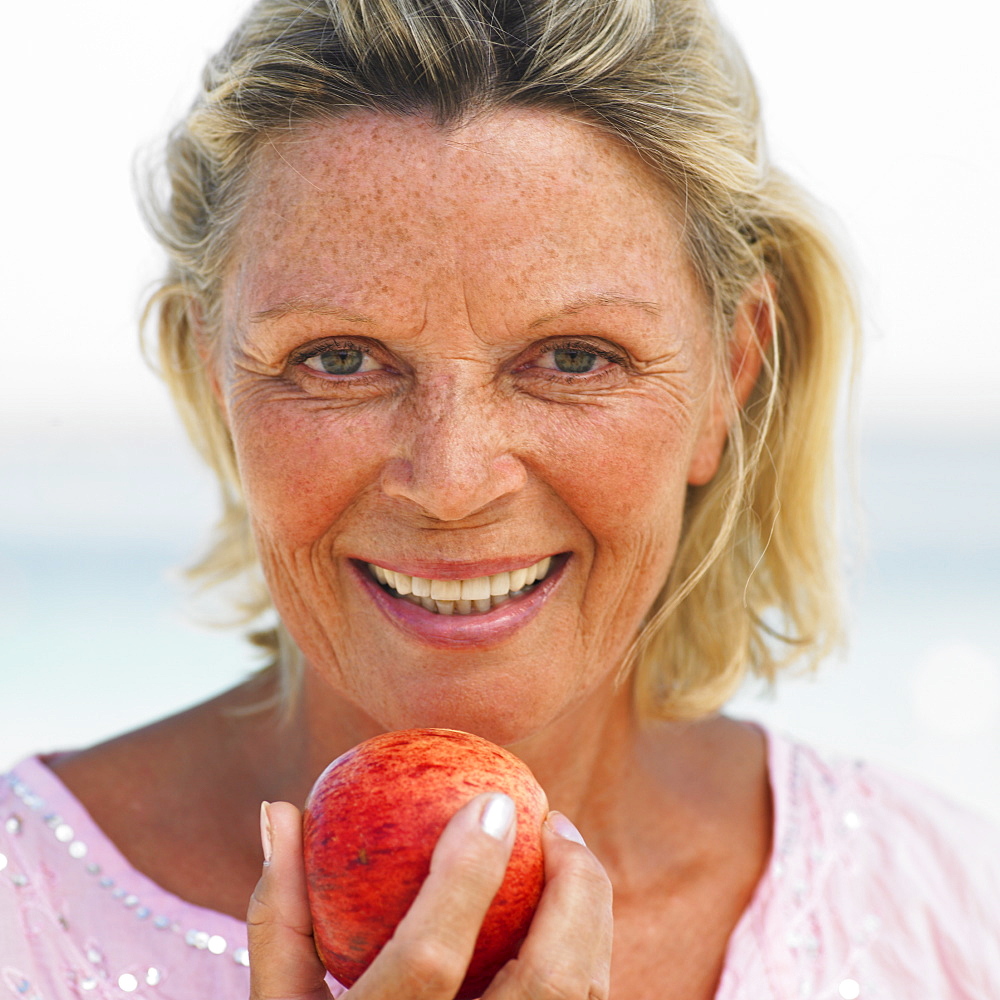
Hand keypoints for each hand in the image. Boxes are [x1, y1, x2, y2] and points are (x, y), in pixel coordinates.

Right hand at [248, 794, 612, 998]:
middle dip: (569, 888)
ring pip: (583, 998)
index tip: (493, 802)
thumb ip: (281, 912)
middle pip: (548, 981)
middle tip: (550, 819)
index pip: (432, 959)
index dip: (467, 874)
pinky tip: (564, 908)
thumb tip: (279, 809)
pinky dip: (587, 950)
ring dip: (590, 913)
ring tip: (566, 851)